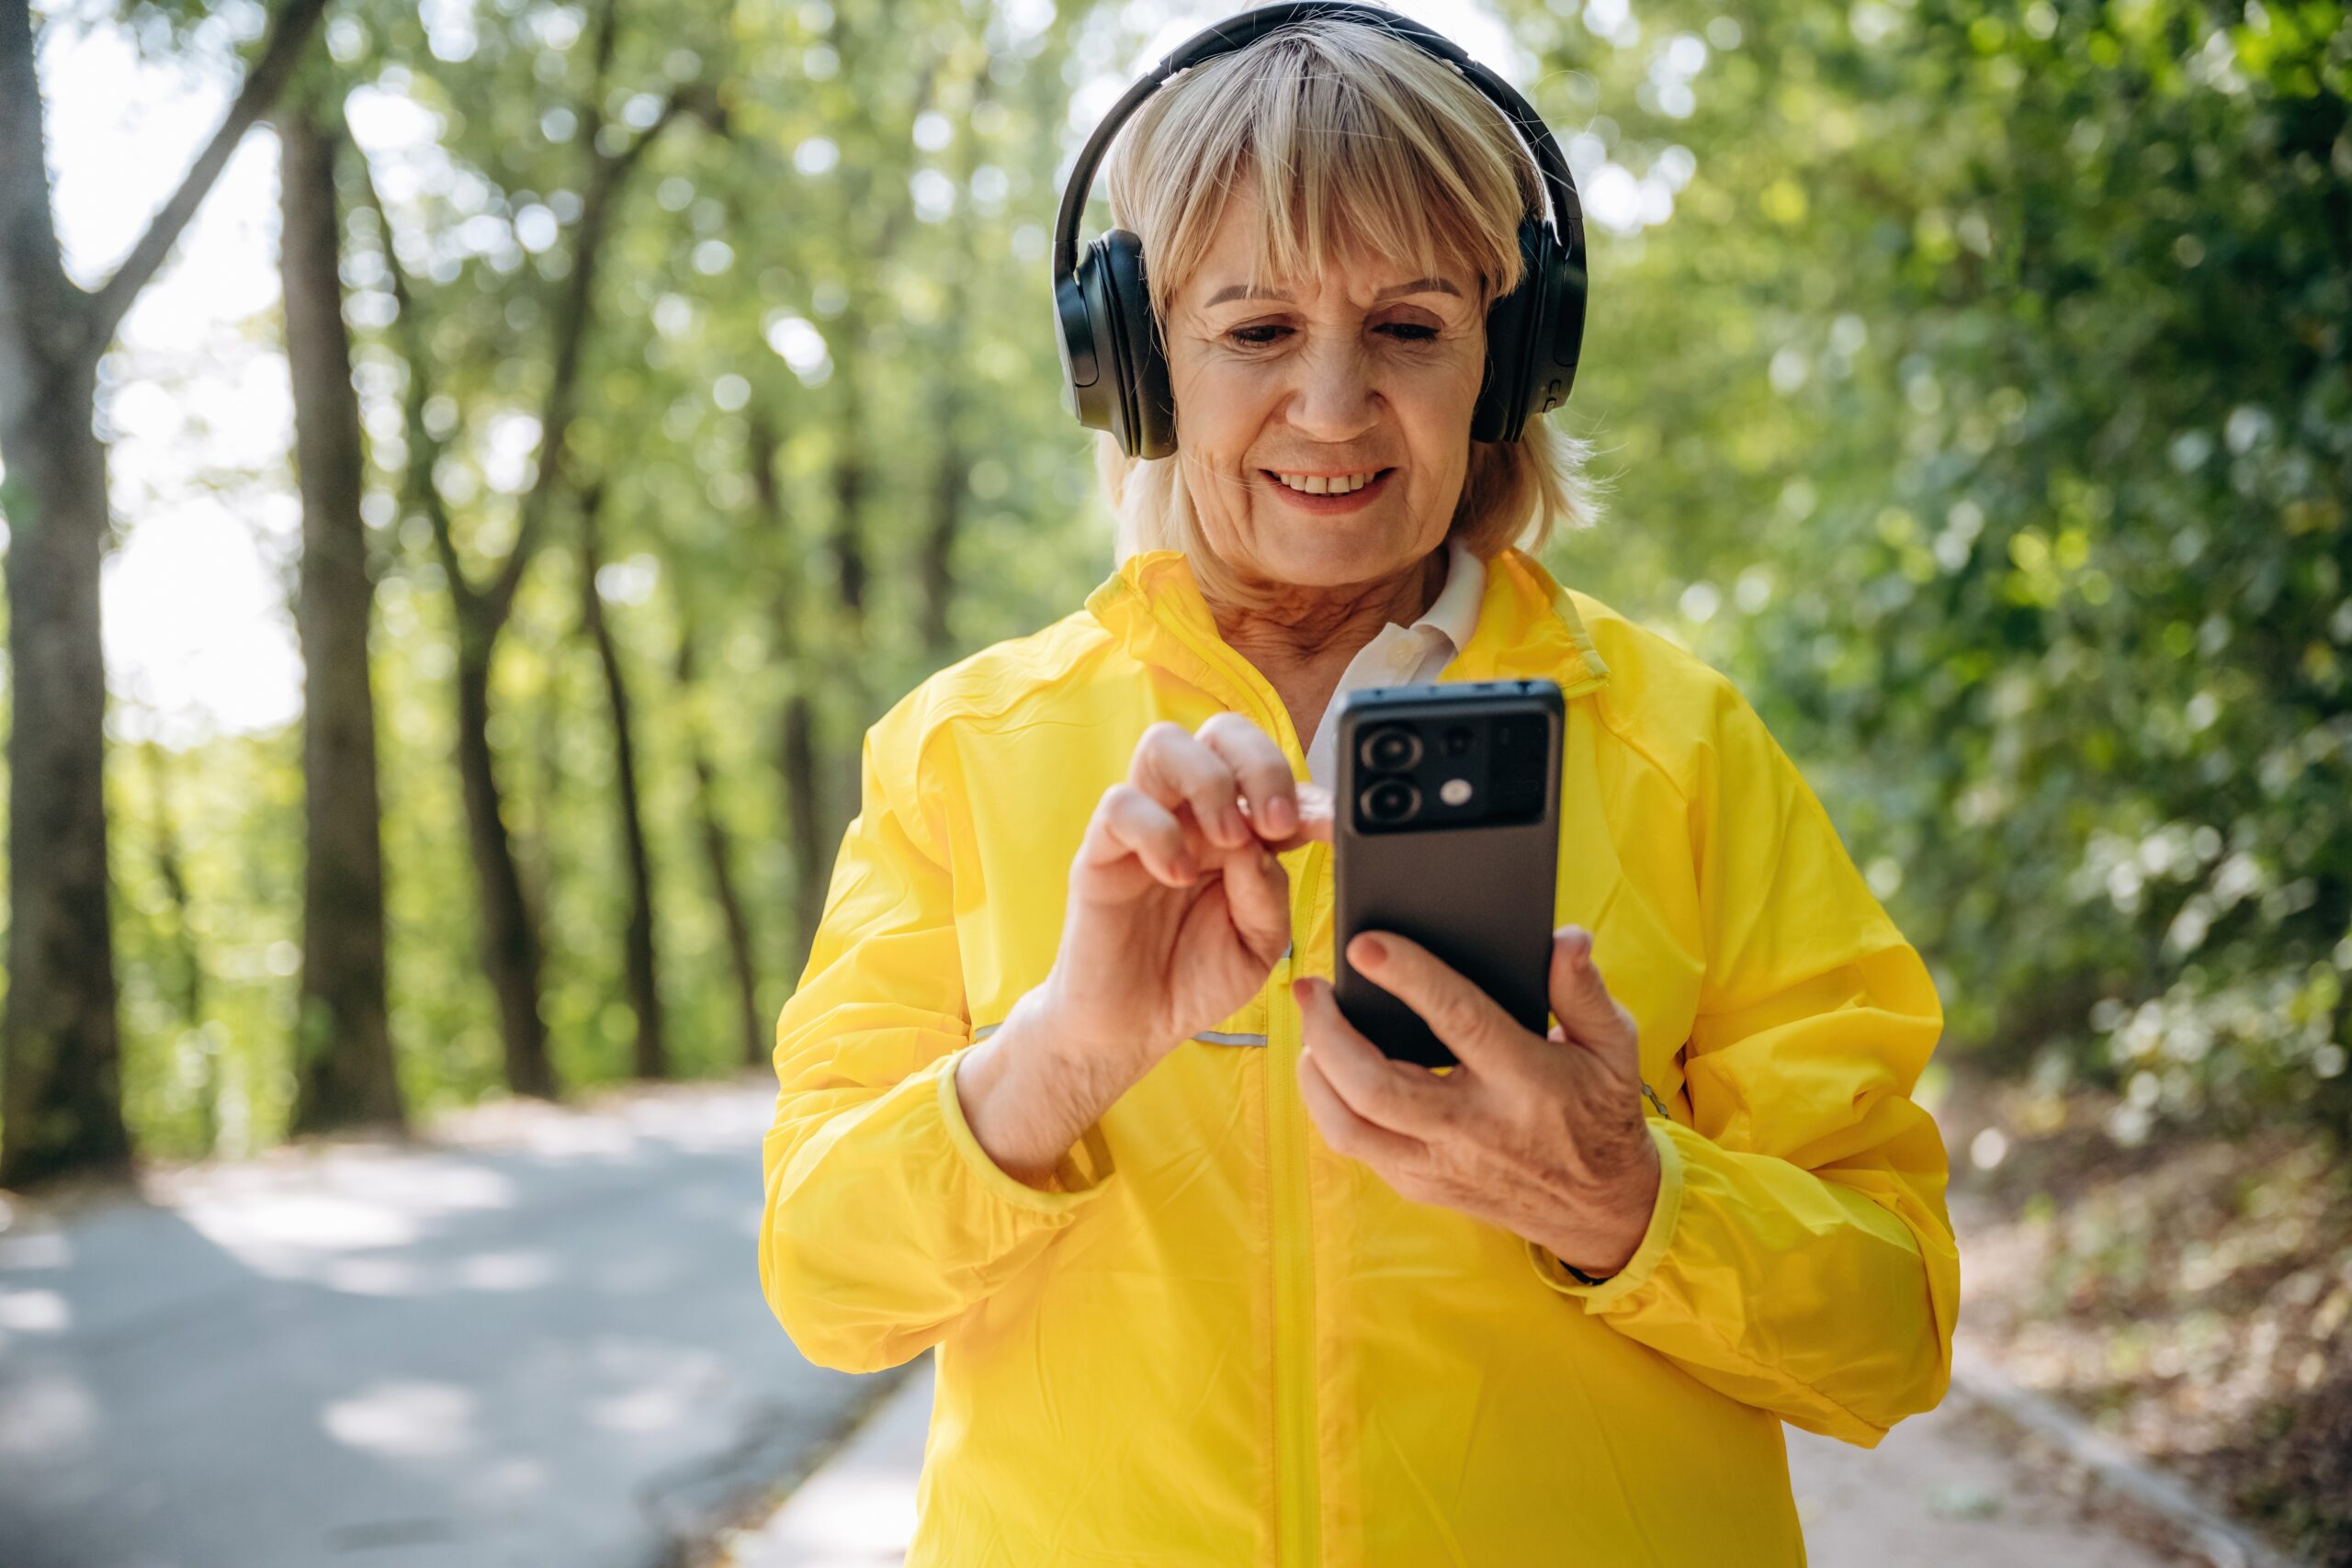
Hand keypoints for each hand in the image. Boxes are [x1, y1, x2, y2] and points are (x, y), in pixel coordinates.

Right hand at [957, 716, 1333, 1186]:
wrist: (1130, 1030)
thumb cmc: (1194, 978)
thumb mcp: (1258, 945)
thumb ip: (1269, 894)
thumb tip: (1264, 844)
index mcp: (1238, 829)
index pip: (1270, 776)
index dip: (1307, 791)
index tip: (1333, 825)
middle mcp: (1191, 815)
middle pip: (1221, 732)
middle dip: (1260, 763)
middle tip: (1278, 822)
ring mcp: (1144, 826)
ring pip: (1165, 744)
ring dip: (1209, 781)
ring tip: (1229, 839)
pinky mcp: (1100, 851)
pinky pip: (1121, 804)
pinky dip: (1158, 831)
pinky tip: (1179, 874)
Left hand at [1291, 923, 1661, 1278]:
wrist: (1600, 1208)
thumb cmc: (1598, 1111)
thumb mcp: (1612, 1045)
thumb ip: (1584, 989)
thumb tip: (1565, 939)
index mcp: (1526, 1082)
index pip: (1460, 1022)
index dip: (1410, 979)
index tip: (1366, 945)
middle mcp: (1475, 1128)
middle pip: (1377, 1086)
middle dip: (1329, 1034)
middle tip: (1310, 988)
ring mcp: (1441, 1164)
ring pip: (1351, 1127)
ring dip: (1316, 1074)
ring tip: (1311, 1026)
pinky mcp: (1421, 1185)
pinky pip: (1356, 1146)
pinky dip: (1329, 1104)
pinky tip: (1325, 1067)